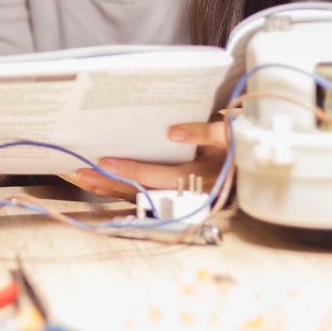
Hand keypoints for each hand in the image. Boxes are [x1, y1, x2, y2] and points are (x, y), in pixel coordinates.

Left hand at [62, 122, 228, 199]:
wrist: (253, 163)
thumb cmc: (240, 146)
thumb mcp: (231, 134)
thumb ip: (206, 132)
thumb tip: (174, 132)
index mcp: (200, 179)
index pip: (159, 177)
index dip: (131, 170)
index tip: (105, 161)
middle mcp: (186, 194)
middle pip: (140, 192)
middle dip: (108, 182)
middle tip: (78, 172)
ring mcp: (178, 198)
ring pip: (136, 197)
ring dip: (107, 188)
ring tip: (80, 177)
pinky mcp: (172, 197)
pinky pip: (140, 196)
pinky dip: (118, 189)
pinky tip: (98, 181)